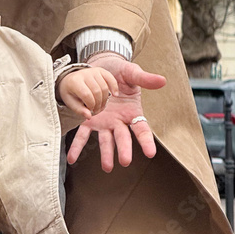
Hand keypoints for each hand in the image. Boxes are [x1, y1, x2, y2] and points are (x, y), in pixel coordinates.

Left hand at [57, 66, 118, 118]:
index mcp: (74, 81)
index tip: (89, 110)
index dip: (90, 105)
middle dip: (98, 104)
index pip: (86, 94)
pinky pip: (110, 78)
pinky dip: (114, 86)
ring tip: (100, 106)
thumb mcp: (71, 102)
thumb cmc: (71, 93)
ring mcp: (92, 71)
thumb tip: (88, 116)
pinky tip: (115, 95)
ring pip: (104, 87)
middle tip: (95, 110)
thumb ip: (79, 110)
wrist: (70, 80)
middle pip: (97, 91)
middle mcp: (84, 74)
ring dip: (105, 100)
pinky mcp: (100, 70)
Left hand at [66, 52, 165, 168]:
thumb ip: (144, 79)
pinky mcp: (89, 120)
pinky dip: (77, 146)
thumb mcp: (132, 73)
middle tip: (125, 161)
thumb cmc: (120, 72)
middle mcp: (118, 121)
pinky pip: (83, 134)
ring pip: (106, 140)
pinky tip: (72, 158)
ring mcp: (104, 123)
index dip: (146, 140)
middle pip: (123, 137)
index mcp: (132, 112)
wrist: (101, 66)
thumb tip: (162, 80)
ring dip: (106, 153)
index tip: (150, 152)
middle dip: (124, 149)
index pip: (141, 128)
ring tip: (107, 167)